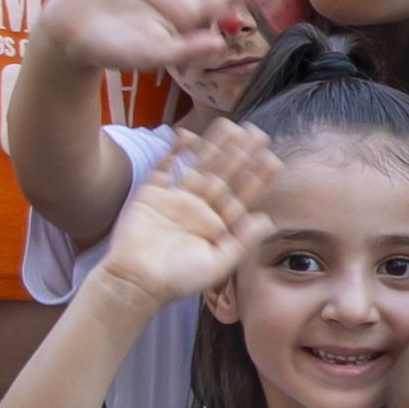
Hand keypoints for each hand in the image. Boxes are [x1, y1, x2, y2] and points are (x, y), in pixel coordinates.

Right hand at [95, 116, 278, 305]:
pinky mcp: (151, 194)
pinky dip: (174, 152)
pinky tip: (187, 136)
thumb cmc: (177, 280)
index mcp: (217, 225)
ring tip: (231, 126)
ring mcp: (175, 199)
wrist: (135, 282)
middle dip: (241, 155)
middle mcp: (199, 209)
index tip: (273, 159)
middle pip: (224, 175)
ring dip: (214, 146)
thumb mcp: (217, 264)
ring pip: (199, 166)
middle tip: (258, 133)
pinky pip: (164, 167)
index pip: (242, 196)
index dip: (257, 178)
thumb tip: (268, 220)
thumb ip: (242, 241)